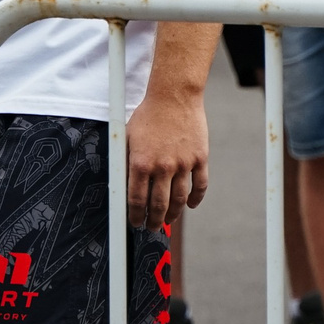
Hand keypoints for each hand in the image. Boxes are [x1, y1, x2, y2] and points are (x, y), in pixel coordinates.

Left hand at [127, 87, 208, 229]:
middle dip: (153, 221)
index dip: (135, 216)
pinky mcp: (199, 158)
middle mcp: (162, 166)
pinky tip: (190, 205)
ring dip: (173, 215)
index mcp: (140, 163)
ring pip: (179, 200)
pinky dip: (195, 199)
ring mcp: (183, 163)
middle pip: (158, 205)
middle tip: (151, 227)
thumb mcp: (128, 137)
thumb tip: (123, 185)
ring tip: (168, 221)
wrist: (174, 95)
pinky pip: (199, 185)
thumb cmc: (148, 115)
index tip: (135, 223)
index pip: (137, 200)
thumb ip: (126, 162)